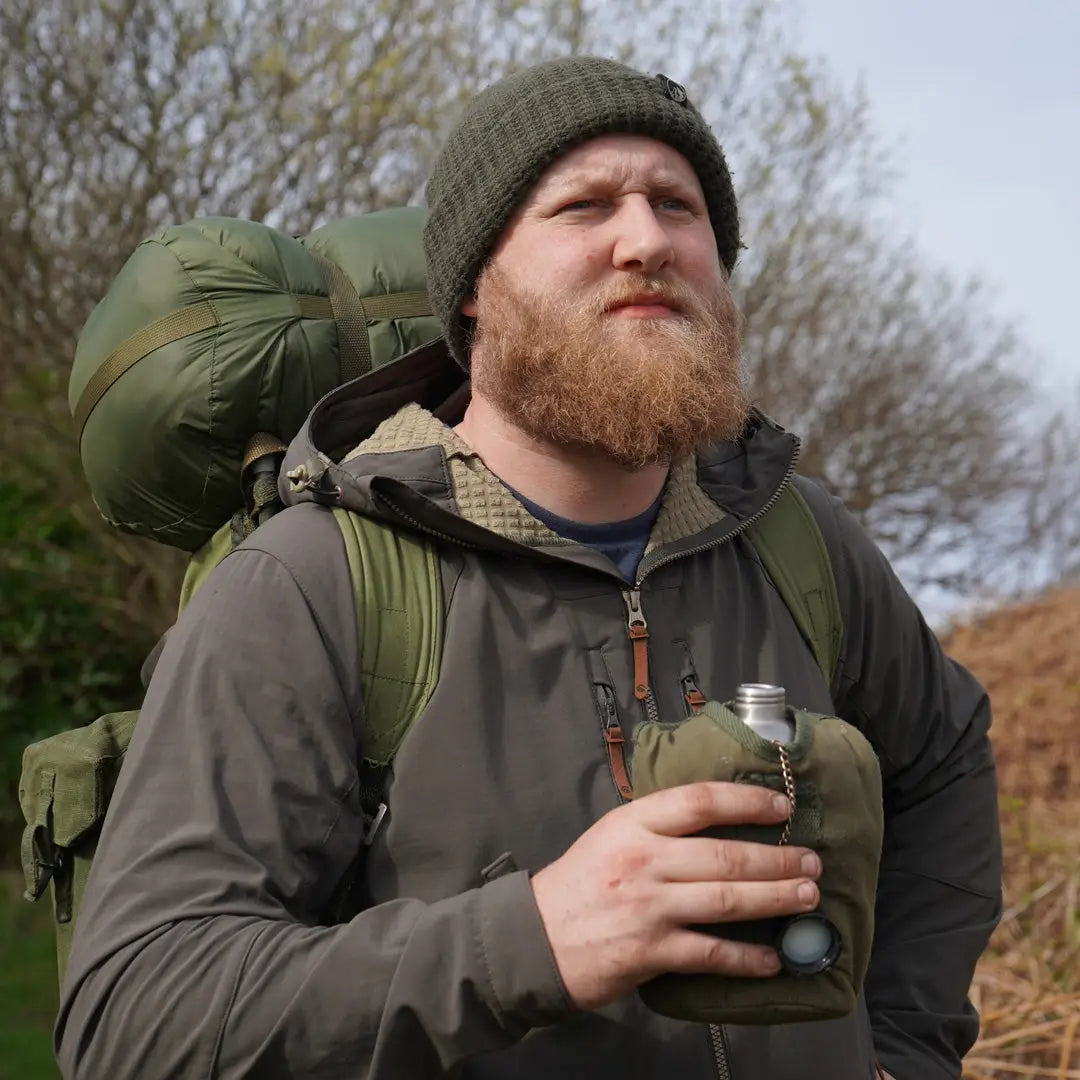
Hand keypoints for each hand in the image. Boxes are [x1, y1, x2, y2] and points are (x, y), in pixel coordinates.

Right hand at [530, 781, 821, 1010]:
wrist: (536, 938)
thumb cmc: (579, 883)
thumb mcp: (611, 835)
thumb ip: (657, 827)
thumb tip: (717, 819)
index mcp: (632, 823)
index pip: (699, 801)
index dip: (746, 801)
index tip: (781, 807)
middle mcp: (644, 861)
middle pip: (725, 855)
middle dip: (777, 858)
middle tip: (812, 860)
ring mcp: (649, 908)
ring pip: (727, 900)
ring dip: (775, 898)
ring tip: (807, 895)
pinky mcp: (652, 952)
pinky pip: (712, 954)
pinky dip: (747, 958)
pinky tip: (773, 959)